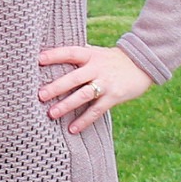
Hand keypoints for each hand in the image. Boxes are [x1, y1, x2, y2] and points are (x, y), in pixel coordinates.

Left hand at [37, 44, 153, 133]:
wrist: (142, 64)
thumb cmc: (111, 59)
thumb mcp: (96, 53)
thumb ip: (79, 56)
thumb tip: (50, 55)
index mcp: (90, 55)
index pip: (70, 53)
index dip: (55, 55)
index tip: (38, 59)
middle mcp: (97, 68)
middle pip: (74, 77)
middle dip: (57, 86)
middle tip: (40, 95)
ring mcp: (106, 83)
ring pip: (84, 95)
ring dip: (67, 105)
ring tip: (51, 114)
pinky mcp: (114, 97)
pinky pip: (96, 110)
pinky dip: (84, 120)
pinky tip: (72, 129)